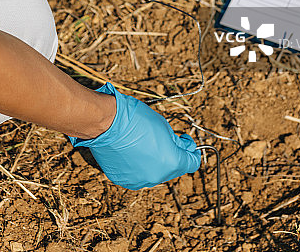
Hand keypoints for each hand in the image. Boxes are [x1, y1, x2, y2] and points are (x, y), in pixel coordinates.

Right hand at [69, 82, 200, 189]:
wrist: (107, 123)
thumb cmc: (135, 119)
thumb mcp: (164, 126)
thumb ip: (176, 142)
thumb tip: (183, 148)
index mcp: (171, 162)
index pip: (192, 162)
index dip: (191, 150)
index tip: (185, 141)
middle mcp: (157, 176)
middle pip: (173, 168)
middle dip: (172, 155)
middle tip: (164, 138)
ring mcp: (139, 180)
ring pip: (154, 172)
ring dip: (155, 161)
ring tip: (144, 143)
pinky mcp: (123, 180)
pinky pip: (137, 173)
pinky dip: (138, 164)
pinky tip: (131, 149)